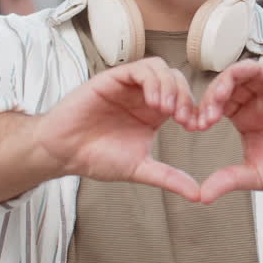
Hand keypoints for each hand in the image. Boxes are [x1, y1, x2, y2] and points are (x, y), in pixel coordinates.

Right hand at [36, 57, 199, 199]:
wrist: (64, 153)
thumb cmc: (96, 158)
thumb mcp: (140, 168)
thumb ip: (169, 177)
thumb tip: (198, 195)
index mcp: (154, 112)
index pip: (184, 98)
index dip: (195, 108)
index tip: (197, 127)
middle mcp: (143, 95)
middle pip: (177, 79)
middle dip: (186, 96)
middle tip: (184, 119)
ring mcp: (128, 85)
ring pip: (161, 68)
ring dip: (170, 86)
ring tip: (168, 110)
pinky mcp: (112, 79)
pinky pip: (139, 68)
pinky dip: (152, 80)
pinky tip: (153, 102)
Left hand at [189, 61, 262, 204]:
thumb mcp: (254, 176)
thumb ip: (228, 180)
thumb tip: (200, 197)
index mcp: (244, 118)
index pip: (216, 103)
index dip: (202, 110)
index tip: (194, 126)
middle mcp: (255, 103)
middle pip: (225, 86)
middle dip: (209, 97)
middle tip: (203, 118)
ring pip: (242, 74)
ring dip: (224, 82)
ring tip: (216, 102)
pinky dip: (249, 69)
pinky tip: (236, 78)